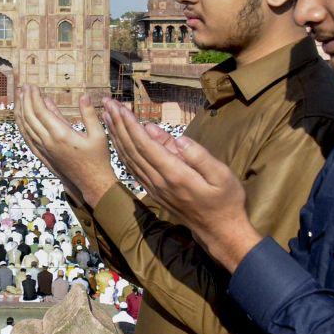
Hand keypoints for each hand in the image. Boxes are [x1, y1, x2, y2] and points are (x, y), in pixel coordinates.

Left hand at [16, 85, 118, 206]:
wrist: (92, 182)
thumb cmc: (98, 158)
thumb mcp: (98, 134)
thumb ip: (89, 114)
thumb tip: (84, 95)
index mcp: (61, 135)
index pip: (41, 111)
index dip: (34, 97)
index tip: (33, 86)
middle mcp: (48, 142)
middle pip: (29, 117)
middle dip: (24, 100)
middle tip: (23, 86)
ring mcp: (44, 149)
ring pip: (25, 127)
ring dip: (20, 110)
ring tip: (19, 97)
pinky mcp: (43, 155)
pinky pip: (27, 138)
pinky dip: (21, 125)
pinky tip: (20, 118)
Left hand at [101, 98, 261, 271]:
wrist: (219, 231)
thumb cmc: (226, 200)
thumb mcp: (222, 176)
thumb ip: (199, 156)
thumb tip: (178, 138)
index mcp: (175, 174)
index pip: (145, 145)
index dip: (131, 125)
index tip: (120, 107)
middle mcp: (158, 181)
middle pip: (131, 148)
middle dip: (118, 124)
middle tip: (107, 103)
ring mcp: (154, 187)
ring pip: (128, 157)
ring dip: (116, 135)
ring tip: (107, 115)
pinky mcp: (153, 190)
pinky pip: (132, 167)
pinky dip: (121, 150)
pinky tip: (116, 138)